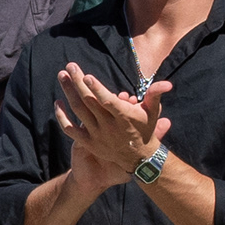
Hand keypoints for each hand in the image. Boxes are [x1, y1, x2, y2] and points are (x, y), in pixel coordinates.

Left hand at [54, 60, 164, 182]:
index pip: (108, 102)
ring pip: (79, 111)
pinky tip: (57, 102)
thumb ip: (155, 95)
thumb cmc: (145, 129)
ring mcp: (97, 135)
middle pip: (89, 101)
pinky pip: (71, 129)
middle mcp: (108, 126)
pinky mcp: (88, 143)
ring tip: (62, 75)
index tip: (87, 76)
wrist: (138, 158)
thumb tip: (167, 84)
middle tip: (70, 66)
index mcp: (124, 117)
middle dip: (78, 82)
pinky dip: (62, 116)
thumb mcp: (152, 112)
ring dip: (69, 92)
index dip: (97, 89)